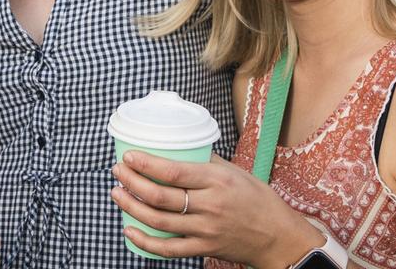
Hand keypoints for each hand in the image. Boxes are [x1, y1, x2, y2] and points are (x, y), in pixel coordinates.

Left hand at [111, 150, 323, 267]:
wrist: (278, 236)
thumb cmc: (256, 198)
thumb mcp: (234, 171)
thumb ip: (205, 160)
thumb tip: (177, 146)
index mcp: (216, 181)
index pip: (173, 172)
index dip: (146, 164)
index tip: (128, 156)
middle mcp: (210, 206)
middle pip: (160, 197)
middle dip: (132, 182)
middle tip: (117, 171)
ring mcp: (205, 230)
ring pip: (159, 221)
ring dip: (131, 207)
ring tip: (116, 193)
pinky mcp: (204, 249)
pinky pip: (169, 249)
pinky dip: (145, 242)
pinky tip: (128, 229)